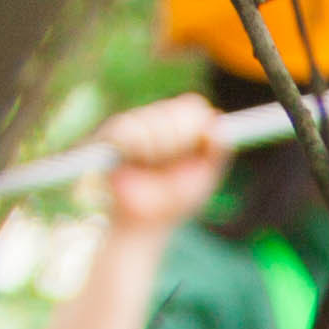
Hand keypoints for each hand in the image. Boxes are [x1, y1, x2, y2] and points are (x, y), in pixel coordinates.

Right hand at [97, 93, 225, 231]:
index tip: (197, 149)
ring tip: (150, 167)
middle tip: (170, 166)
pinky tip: (135, 162)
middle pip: (174, 112)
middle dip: (178, 144)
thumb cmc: (176, 199)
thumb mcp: (204, 176)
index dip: (197, 128)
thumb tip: (217, 122)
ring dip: (156, 150)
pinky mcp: (111, 132)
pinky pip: (128, 129)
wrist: (146, 220)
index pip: (195, 108)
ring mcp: (134, 122)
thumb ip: (217, 150)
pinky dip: (137, 148)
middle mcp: (159, 118)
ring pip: (152, 121)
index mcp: (184, 124)